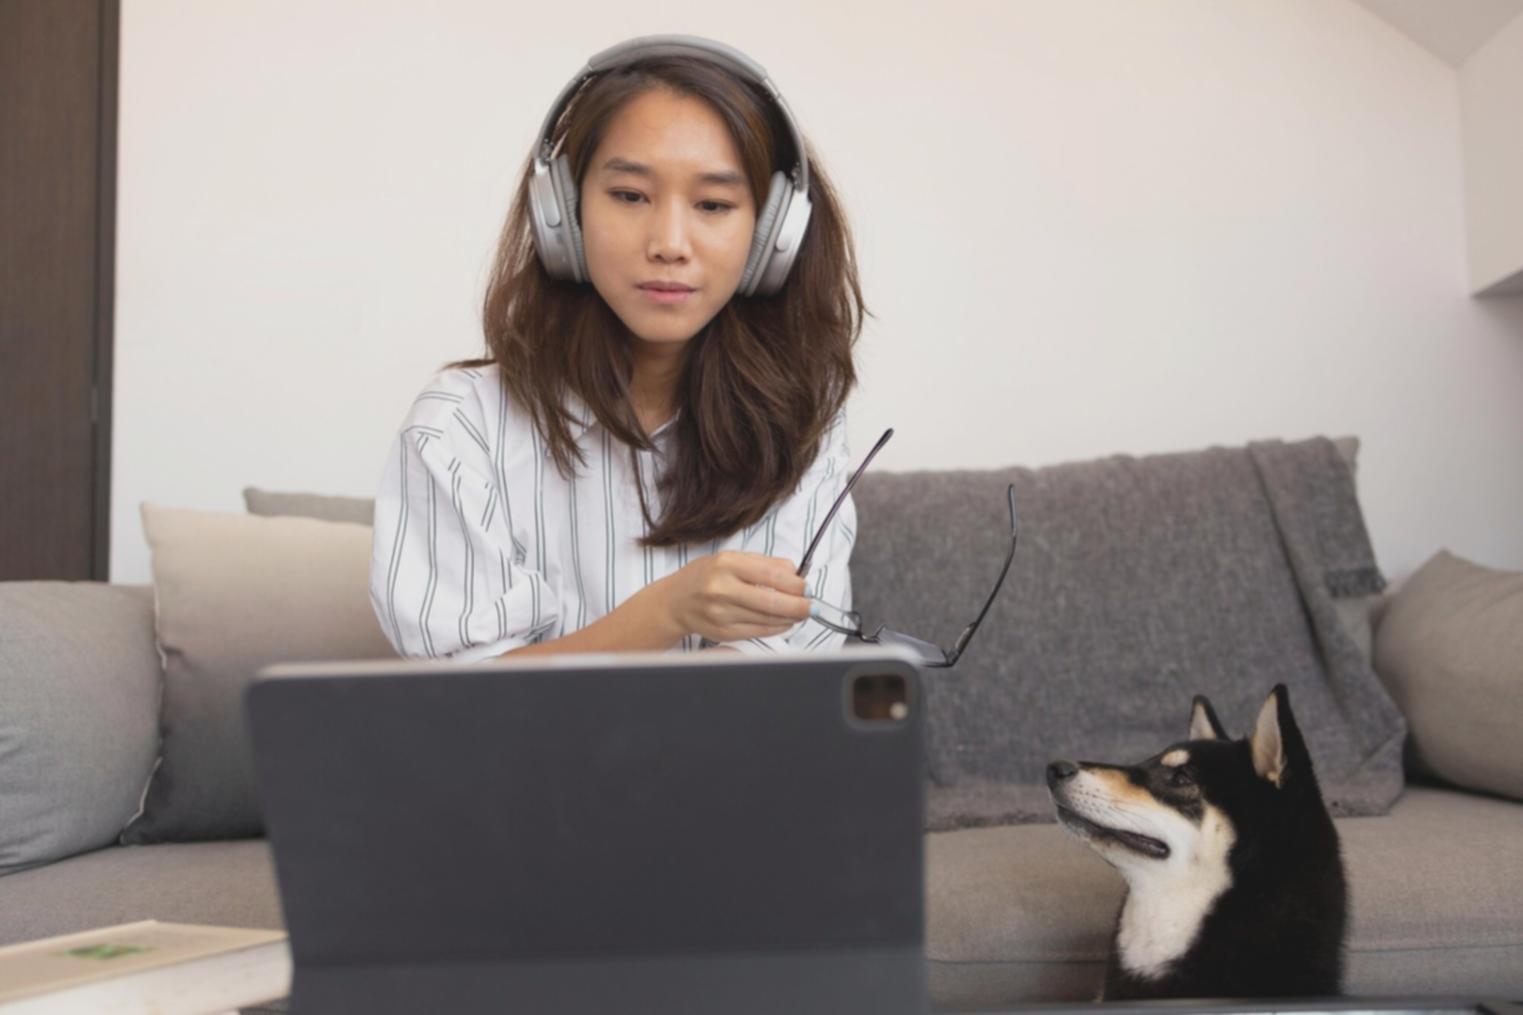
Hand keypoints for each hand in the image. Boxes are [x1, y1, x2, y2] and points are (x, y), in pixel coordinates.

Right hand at [658, 550, 811, 644]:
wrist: (674, 602)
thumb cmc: (705, 576)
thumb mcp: (729, 559)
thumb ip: (763, 563)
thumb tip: (794, 571)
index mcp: (726, 564)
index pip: (771, 575)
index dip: (795, 584)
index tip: (807, 587)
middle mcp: (722, 589)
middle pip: (772, 602)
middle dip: (799, 606)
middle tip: (812, 606)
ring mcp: (722, 613)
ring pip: (768, 619)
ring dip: (790, 618)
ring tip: (800, 613)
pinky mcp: (723, 632)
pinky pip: (758, 632)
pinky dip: (776, 627)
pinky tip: (784, 622)